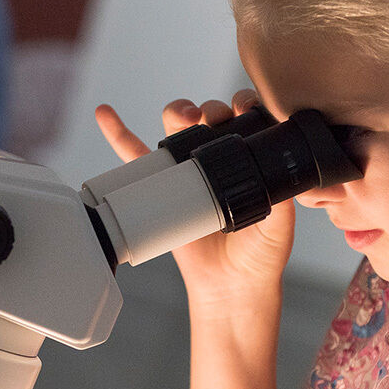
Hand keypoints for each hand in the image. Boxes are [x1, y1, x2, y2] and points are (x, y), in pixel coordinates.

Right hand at [95, 90, 294, 310]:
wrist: (230, 284)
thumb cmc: (260, 254)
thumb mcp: (279, 223)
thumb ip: (282, 196)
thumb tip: (279, 170)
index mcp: (249, 160)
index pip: (246, 119)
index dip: (243, 104)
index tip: (243, 107)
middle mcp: (219, 159)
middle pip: (208, 116)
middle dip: (208, 108)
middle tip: (209, 118)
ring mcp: (188, 171)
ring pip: (176, 128)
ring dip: (176, 111)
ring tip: (181, 116)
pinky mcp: (160, 188)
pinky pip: (134, 157)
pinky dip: (117, 133)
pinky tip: (106, 113)